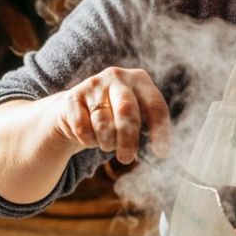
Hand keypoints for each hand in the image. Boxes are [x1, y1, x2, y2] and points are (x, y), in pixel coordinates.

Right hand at [48, 66, 171, 163]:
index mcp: (139, 79)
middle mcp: (117, 77)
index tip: (161, 153)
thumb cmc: (113, 115)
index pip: (155, 105)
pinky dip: (88, 140)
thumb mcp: (135, 115)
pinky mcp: (73, 98)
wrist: (74, 109)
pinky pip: (83, 129)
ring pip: (103, 123)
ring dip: (106, 142)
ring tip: (107, 144)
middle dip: (128, 140)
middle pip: (126, 111)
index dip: (160, 130)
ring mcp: (93, 85)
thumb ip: (147, 126)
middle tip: (126, 159)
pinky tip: (90, 136)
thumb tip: (161, 150)